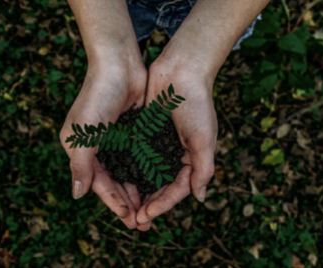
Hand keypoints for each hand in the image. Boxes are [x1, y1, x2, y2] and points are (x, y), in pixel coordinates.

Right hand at [60, 56, 146, 228]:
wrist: (119, 64)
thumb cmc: (97, 96)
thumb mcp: (84, 133)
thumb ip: (80, 165)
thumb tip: (77, 195)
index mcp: (81, 149)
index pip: (98, 183)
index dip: (113, 201)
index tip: (128, 217)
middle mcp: (98, 148)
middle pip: (114, 182)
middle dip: (127, 202)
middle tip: (142, 223)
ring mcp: (116, 140)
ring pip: (128, 173)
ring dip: (138, 191)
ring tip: (151, 210)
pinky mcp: (132, 132)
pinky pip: (139, 159)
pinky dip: (146, 173)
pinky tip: (156, 185)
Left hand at [136, 56, 217, 229]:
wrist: (181, 70)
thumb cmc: (196, 103)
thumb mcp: (204, 138)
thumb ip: (203, 168)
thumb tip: (199, 198)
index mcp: (191, 158)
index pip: (177, 189)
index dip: (163, 204)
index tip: (147, 214)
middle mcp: (174, 154)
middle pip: (160, 186)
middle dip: (148, 203)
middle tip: (134, 220)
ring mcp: (158, 144)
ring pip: (146, 174)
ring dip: (137, 191)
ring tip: (125, 208)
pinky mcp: (145, 133)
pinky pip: (136, 156)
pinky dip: (129, 169)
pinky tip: (118, 181)